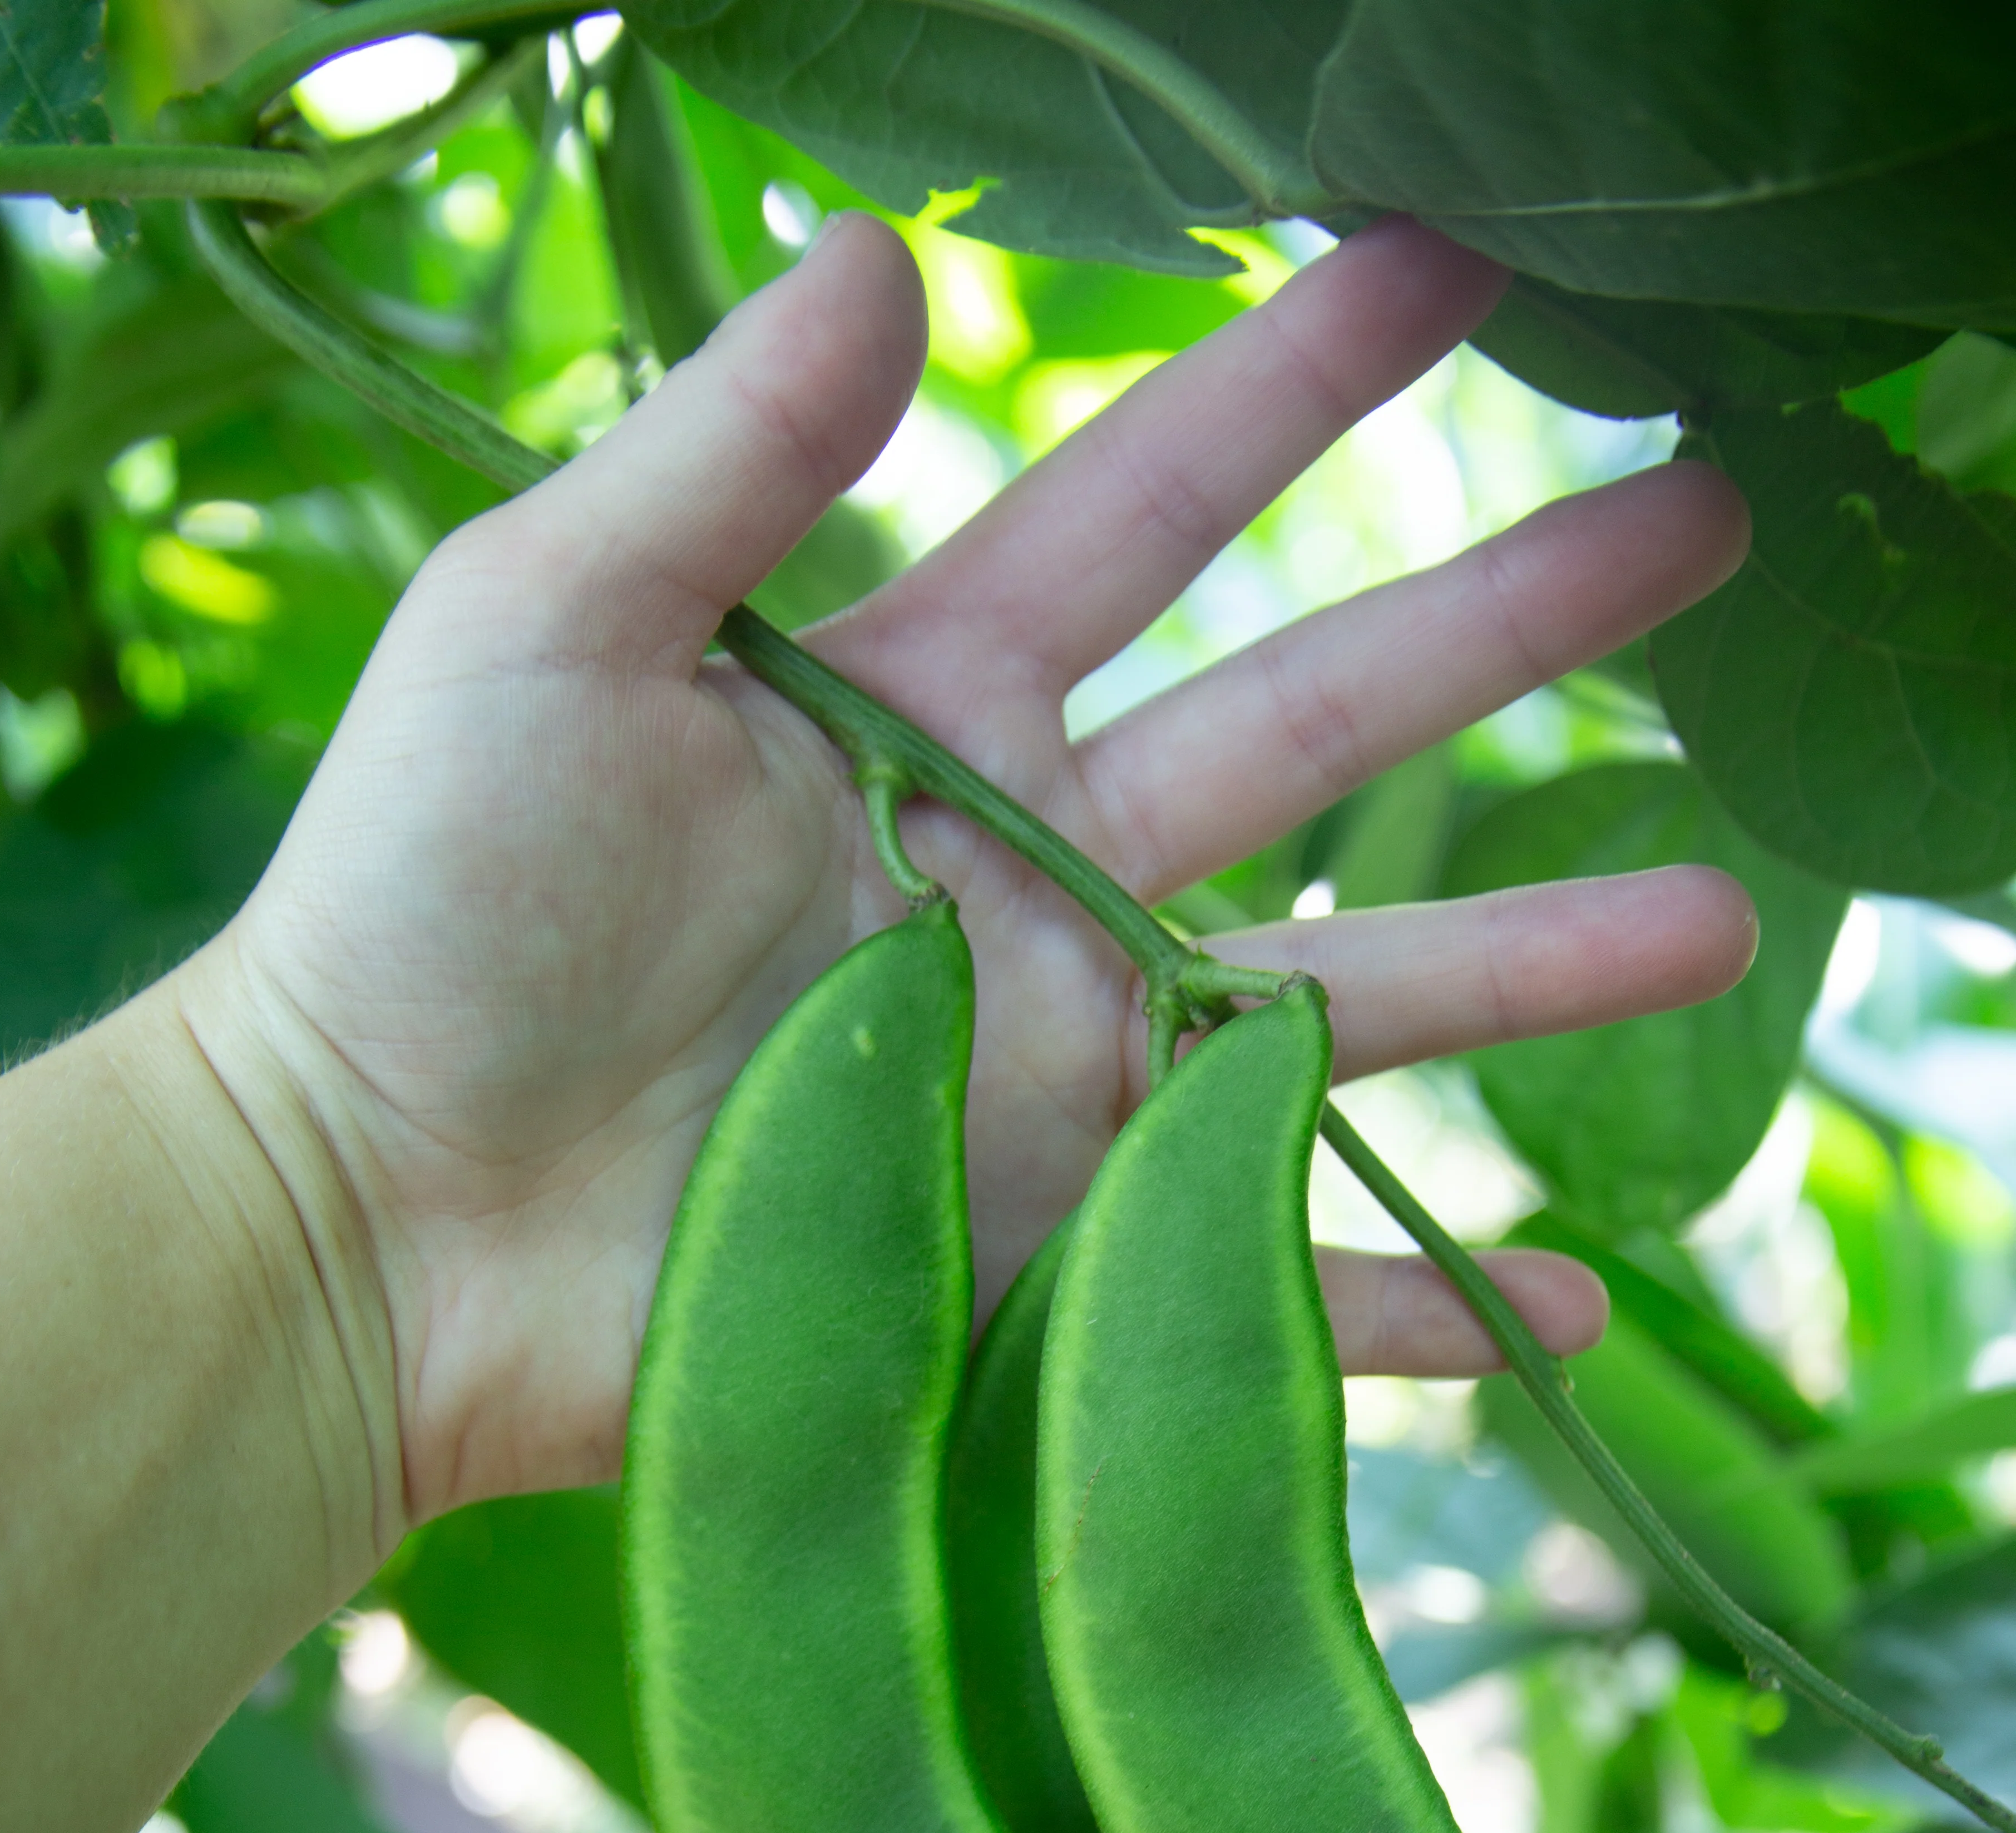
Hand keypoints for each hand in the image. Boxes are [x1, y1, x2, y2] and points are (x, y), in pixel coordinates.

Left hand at [187, 212, 1752, 1525]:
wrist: (376, 1213)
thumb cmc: (423, 902)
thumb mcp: (543, 629)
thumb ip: (722, 457)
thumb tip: (882, 247)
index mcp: (931, 702)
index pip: (1160, 507)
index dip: (1302, 381)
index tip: (1464, 267)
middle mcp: (1033, 877)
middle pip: (1321, 728)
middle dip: (1512, 624)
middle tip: (1711, 522)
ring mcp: (1057, 1076)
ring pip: (1348, 1006)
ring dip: (1537, 966)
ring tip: (1727, 921)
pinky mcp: (1043, 1259)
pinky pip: (1268, 1289)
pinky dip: (1416, 1313)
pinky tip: (1573, 1310)